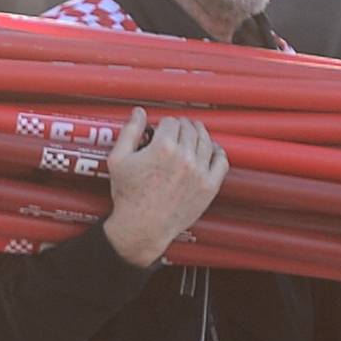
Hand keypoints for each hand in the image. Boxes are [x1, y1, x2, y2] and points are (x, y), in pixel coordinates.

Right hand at [103, 108, 227, 268]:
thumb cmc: (129, 197)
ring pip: (206, 140)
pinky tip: (212, 150)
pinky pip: (221, 162)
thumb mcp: (118, 160)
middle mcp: (185, 158)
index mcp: (163, 148)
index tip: (161, 129)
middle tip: (176, 131)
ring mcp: (200, 172)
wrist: (143, 227)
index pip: (171, 121)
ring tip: (194, 134)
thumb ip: (130, 132)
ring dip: (199, 133)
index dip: (165, 123)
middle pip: (189, 128)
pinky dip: (218, 152)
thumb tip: (140, 113)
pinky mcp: (209, 187)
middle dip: (181, 126)